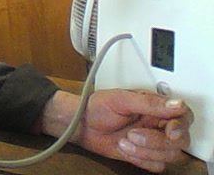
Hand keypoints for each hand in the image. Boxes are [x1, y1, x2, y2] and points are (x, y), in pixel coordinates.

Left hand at [75, 89, 192, 171]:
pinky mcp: (144, 157)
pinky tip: (124, 149)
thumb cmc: (97, 107)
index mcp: (155, 107)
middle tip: (134, 135)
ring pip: (170, 155)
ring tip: (124, 140)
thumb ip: (149, 103)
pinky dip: (141, 160)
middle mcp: (157, 124)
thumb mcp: (120, 99)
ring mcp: (152, 142)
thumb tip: (177, 103)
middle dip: (159, 141)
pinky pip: (157, 165)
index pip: (183, 117)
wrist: (81, 124)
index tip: (170, 130)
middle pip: (180, 140)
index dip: (181, 125)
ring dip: (147, 151)